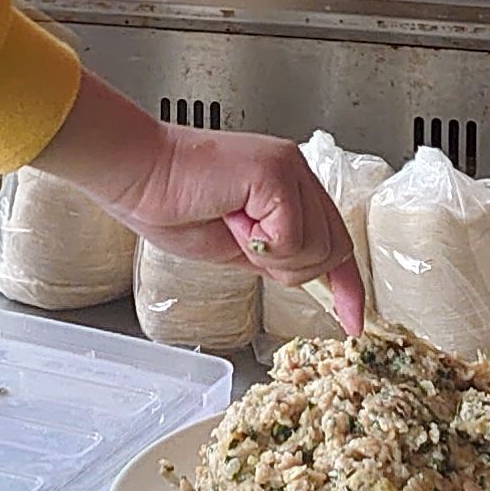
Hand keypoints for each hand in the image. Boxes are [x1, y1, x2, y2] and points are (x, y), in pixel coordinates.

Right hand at [34, 78, 362, 329]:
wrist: (136, 175)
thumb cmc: (170, 204)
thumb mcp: (237, 244)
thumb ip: (275, 255)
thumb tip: (306, 278)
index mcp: (288, 186)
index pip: (336, 240)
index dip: (347, 285)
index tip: (353, 320)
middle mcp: (296, 172)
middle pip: (334, 249)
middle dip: (293, 271)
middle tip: (246, 251)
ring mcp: (290, 169)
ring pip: (317, 248)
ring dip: (274, 257)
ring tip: (234, 229)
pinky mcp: (277, 172)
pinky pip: (293, 236)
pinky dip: (262, 244)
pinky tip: (233, 221)